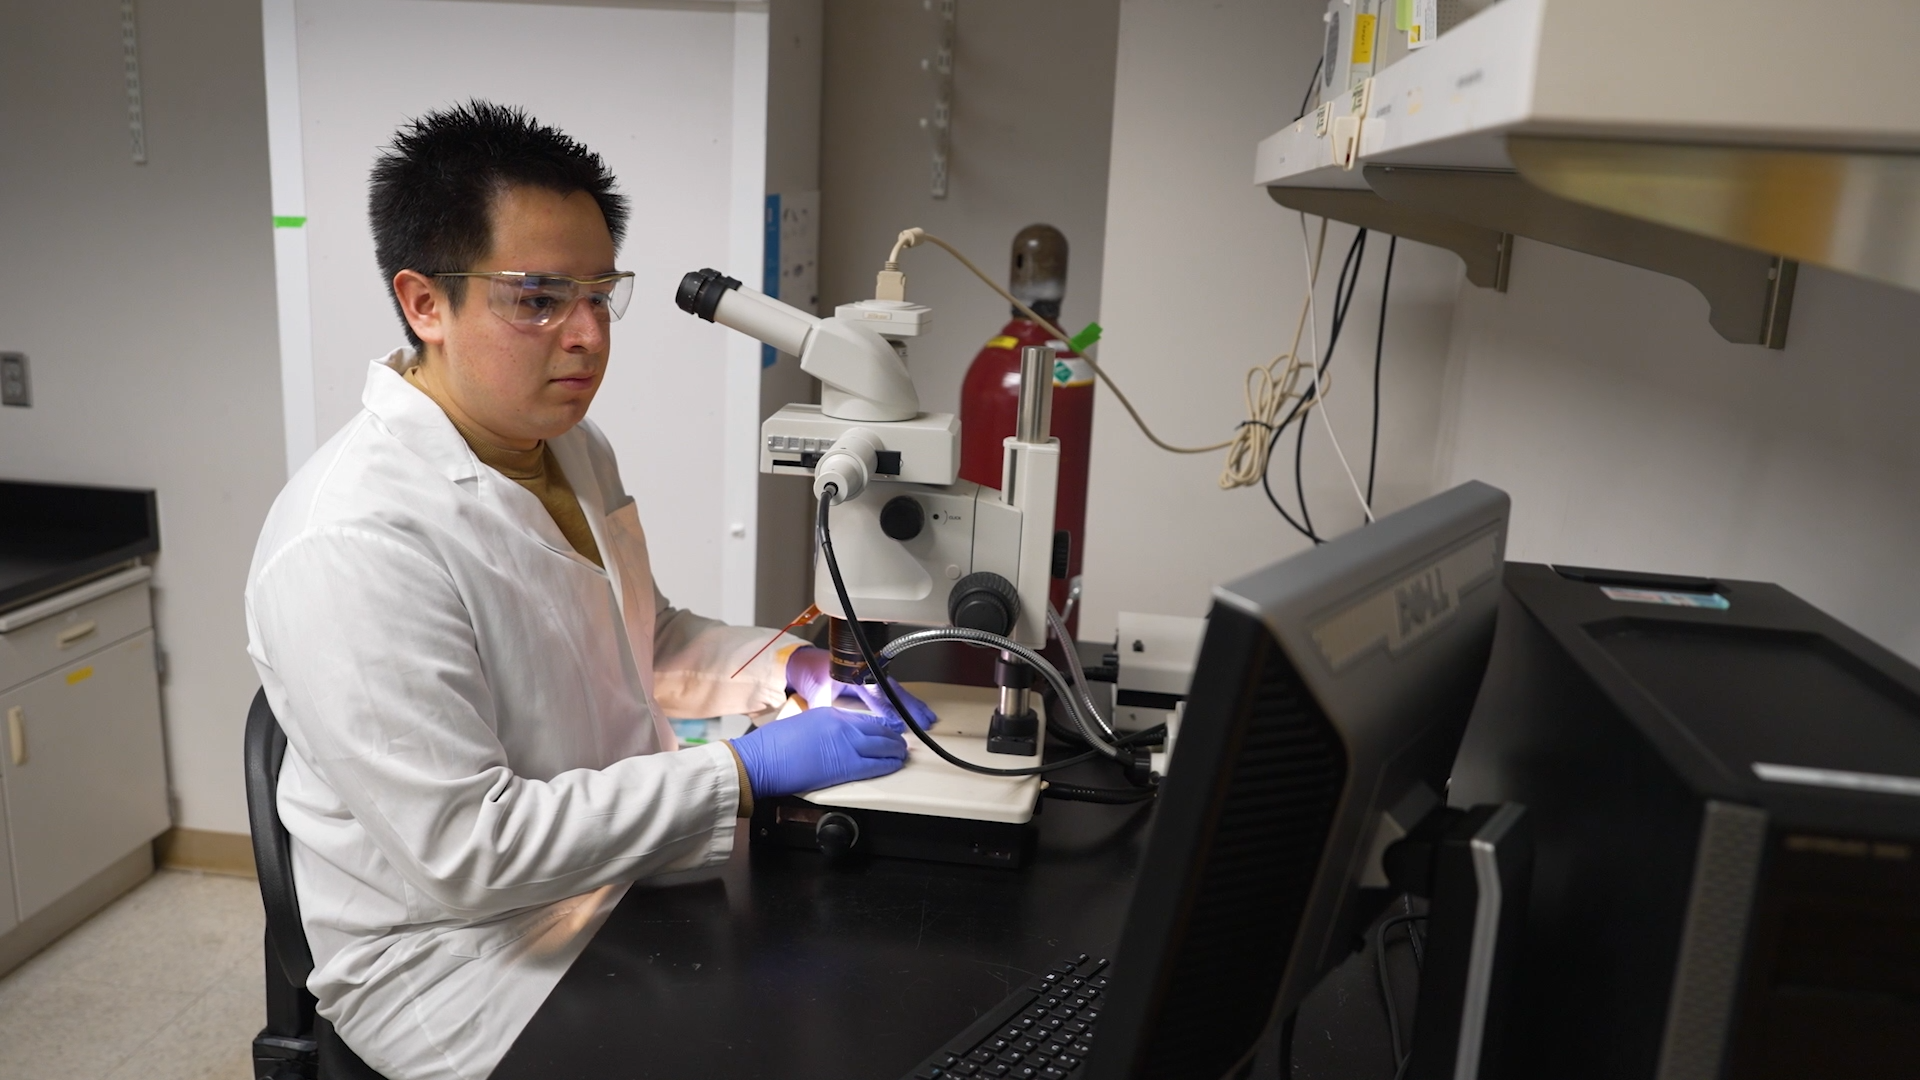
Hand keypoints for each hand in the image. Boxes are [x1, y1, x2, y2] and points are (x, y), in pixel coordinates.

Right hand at [729, 707, 908, 797]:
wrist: (761, 759)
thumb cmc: (773, 746)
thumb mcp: (801, 725)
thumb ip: (822, 728)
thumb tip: (832, 739)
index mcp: (829, 713)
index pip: (863, 718)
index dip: (879, 726)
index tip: (886, 730)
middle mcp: (841, 725)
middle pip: (877, 730)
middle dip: (893, 736)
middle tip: (900, 742)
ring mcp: (844, 744)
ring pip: (881, 745)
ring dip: (895, 750)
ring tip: (902, 754)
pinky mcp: (844, 765)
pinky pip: (874, 764)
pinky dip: (888, 764)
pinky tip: (894, 764)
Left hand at [785, 645, 939, 730]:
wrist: (808, 662)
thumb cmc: (813, 674)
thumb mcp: (816, 691)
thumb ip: (824, 706)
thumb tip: (829, 723)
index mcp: (854, 674)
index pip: (875, 694)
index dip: (887, 710)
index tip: (898, 723)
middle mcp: (867, 673)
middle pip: (894, 691)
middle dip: (910, 707)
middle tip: (924, 721)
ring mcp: (873, 676)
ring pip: (898, 690)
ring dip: (913, 704)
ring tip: (928, 717)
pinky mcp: (875, 682)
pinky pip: (895, 691)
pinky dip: (908, 701)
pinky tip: (918, 711)